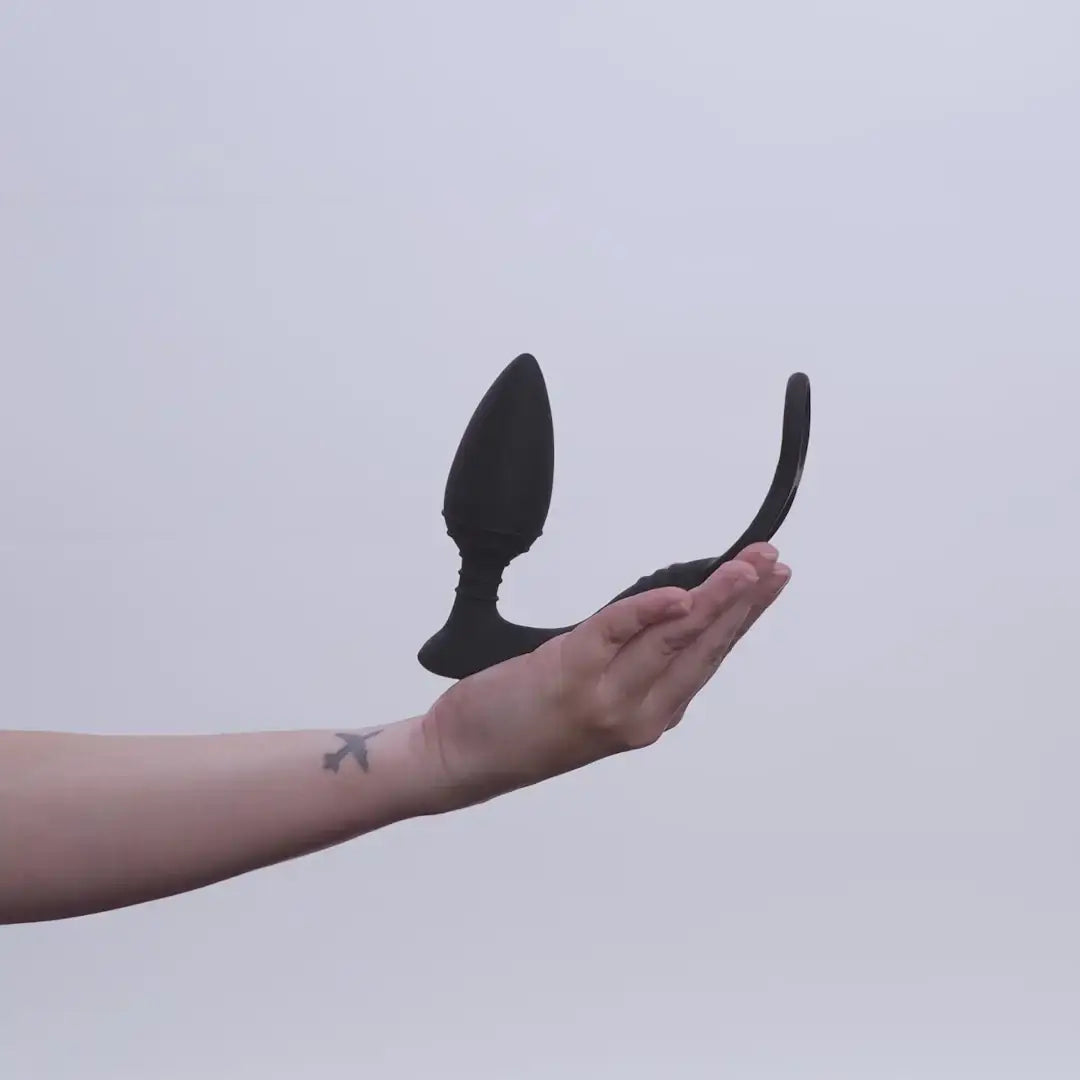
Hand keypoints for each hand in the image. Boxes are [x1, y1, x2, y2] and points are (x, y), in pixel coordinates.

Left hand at [420, 543, 790, 808]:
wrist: (465, 756)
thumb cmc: (523, 724)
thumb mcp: (593, 696)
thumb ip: (630, 660)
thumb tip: (663, 610)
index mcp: (649, 714)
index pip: (709, 656)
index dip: (744, 616)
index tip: (767, 580)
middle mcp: (638, 713)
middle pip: (704, 645)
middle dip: (744, 600)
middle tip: (773, 561)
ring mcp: (607, 699)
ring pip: (673, 637)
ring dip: (714, 597)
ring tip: (745, 566)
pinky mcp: (570, 678)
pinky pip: (617, 631)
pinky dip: (650, 610)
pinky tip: (680, 592)